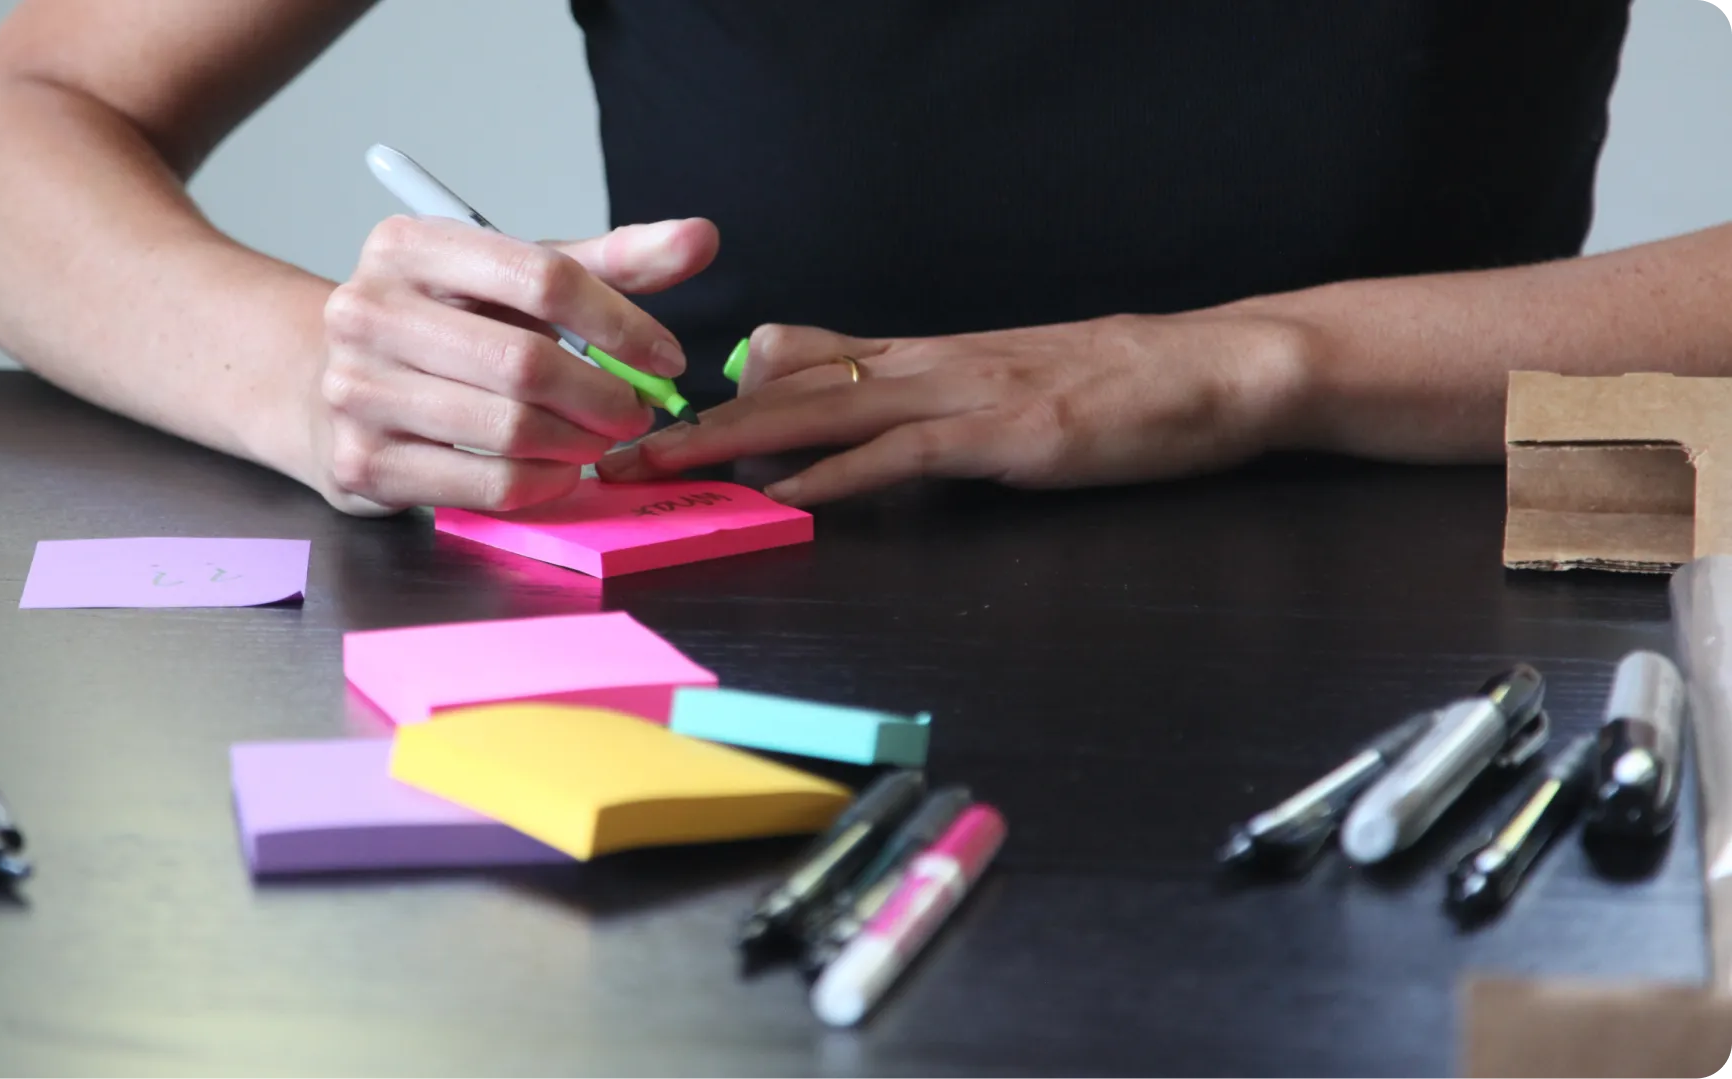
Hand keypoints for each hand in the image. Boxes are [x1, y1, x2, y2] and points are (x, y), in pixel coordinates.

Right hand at [312, 215, 718, 513]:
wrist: (333, 387)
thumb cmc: (448, 328)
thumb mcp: (517, 281)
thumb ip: (611, 263)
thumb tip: (700, 238)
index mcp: (409, 245)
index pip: (542, 277)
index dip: (621, 323)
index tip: (663, 358)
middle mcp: (368, 311)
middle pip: (526, 362)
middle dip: (604, 395)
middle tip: (638, 411)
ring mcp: (356, 392)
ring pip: (509, 429)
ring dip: (578, 442)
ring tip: (599, 438)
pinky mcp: (364, 465)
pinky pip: (486, 485)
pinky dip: (544, 483)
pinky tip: (559, 469)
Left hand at [597, 312, 1315, 504]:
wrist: (1215, 369)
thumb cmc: (1116, 389)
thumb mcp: (1002, 388)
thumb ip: (922, 412)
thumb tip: (849, 440)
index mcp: (924, 358)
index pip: (796, 365)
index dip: (716, 394)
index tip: (647, 422)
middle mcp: (925, 365)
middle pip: (781, 388)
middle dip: (689, 424)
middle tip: (610, 450)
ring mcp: (963, 395)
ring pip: (821, 412)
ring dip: (731, 443)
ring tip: (660, 469)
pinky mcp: (1005, 433)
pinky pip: (904, 453)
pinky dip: (838, 475)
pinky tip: (787, 492)